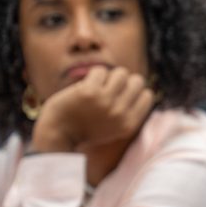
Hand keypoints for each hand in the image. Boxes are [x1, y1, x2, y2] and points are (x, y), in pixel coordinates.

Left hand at [31, 66, 155, 152]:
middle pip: (137, 81)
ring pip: (121, 72)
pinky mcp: (89, 91)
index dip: (135, 92)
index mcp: (129, 124)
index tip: (121, 95)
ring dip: (109, 76)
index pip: (147, 95)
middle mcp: (120, 113)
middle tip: (110, 88)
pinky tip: (85, 85)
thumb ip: (129, 111)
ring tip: (98, 85)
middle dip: (125, 81)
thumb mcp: (115, 127)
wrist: (57, 135)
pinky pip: (100, 71)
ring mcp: (105, 101)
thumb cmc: (86, 129)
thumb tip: (142, 87)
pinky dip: (93, 75)